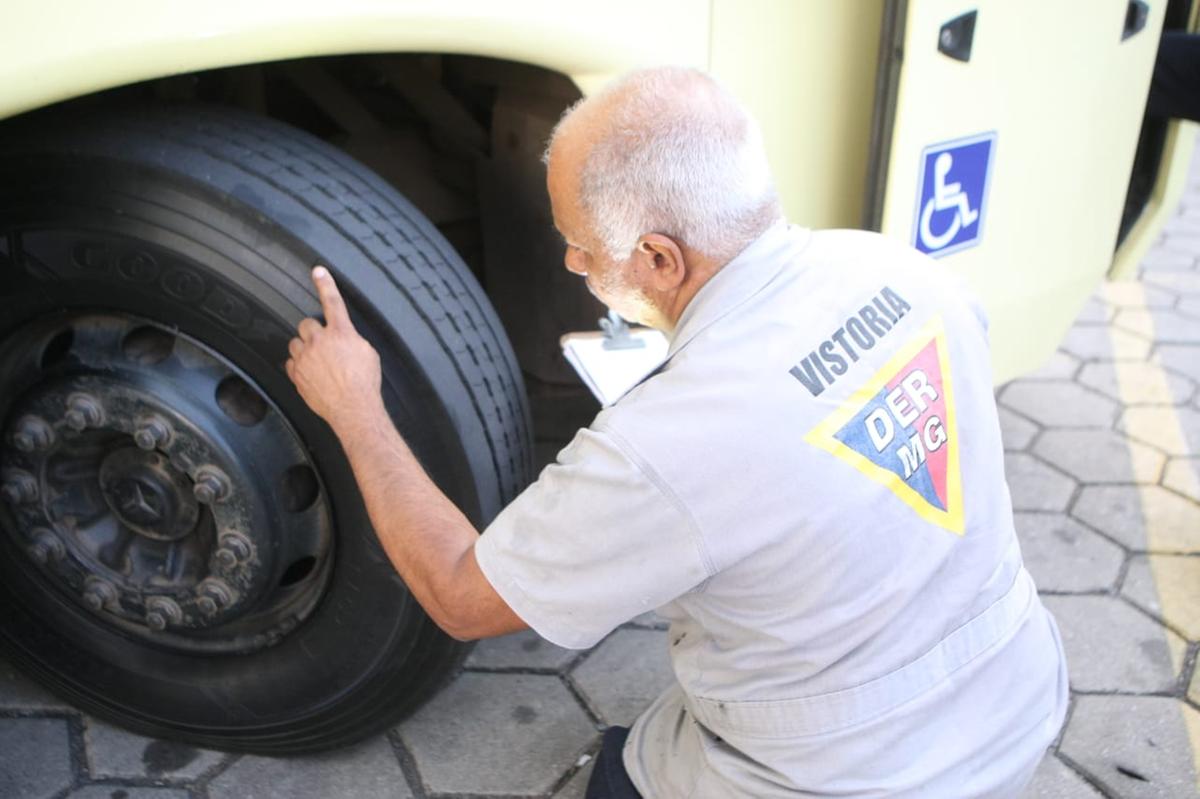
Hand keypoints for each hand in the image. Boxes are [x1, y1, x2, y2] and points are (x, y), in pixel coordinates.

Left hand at [286, 266, 382, 432]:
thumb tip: (343, 338)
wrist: (353, 409)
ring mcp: (305, 357)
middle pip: (306, 324)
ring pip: (296, 343)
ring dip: (305, 349)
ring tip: (319, 364)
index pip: (332, 301)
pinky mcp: (296, 374)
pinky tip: (313, 376)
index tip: (318, 270)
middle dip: (313, 333)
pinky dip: (300, 367)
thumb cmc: (365, 384)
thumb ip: (352, 339)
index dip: (325, 284)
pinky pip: (291, 363)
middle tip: (323, 346)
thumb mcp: (368, 353)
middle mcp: (320, 341)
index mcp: (341, 332)